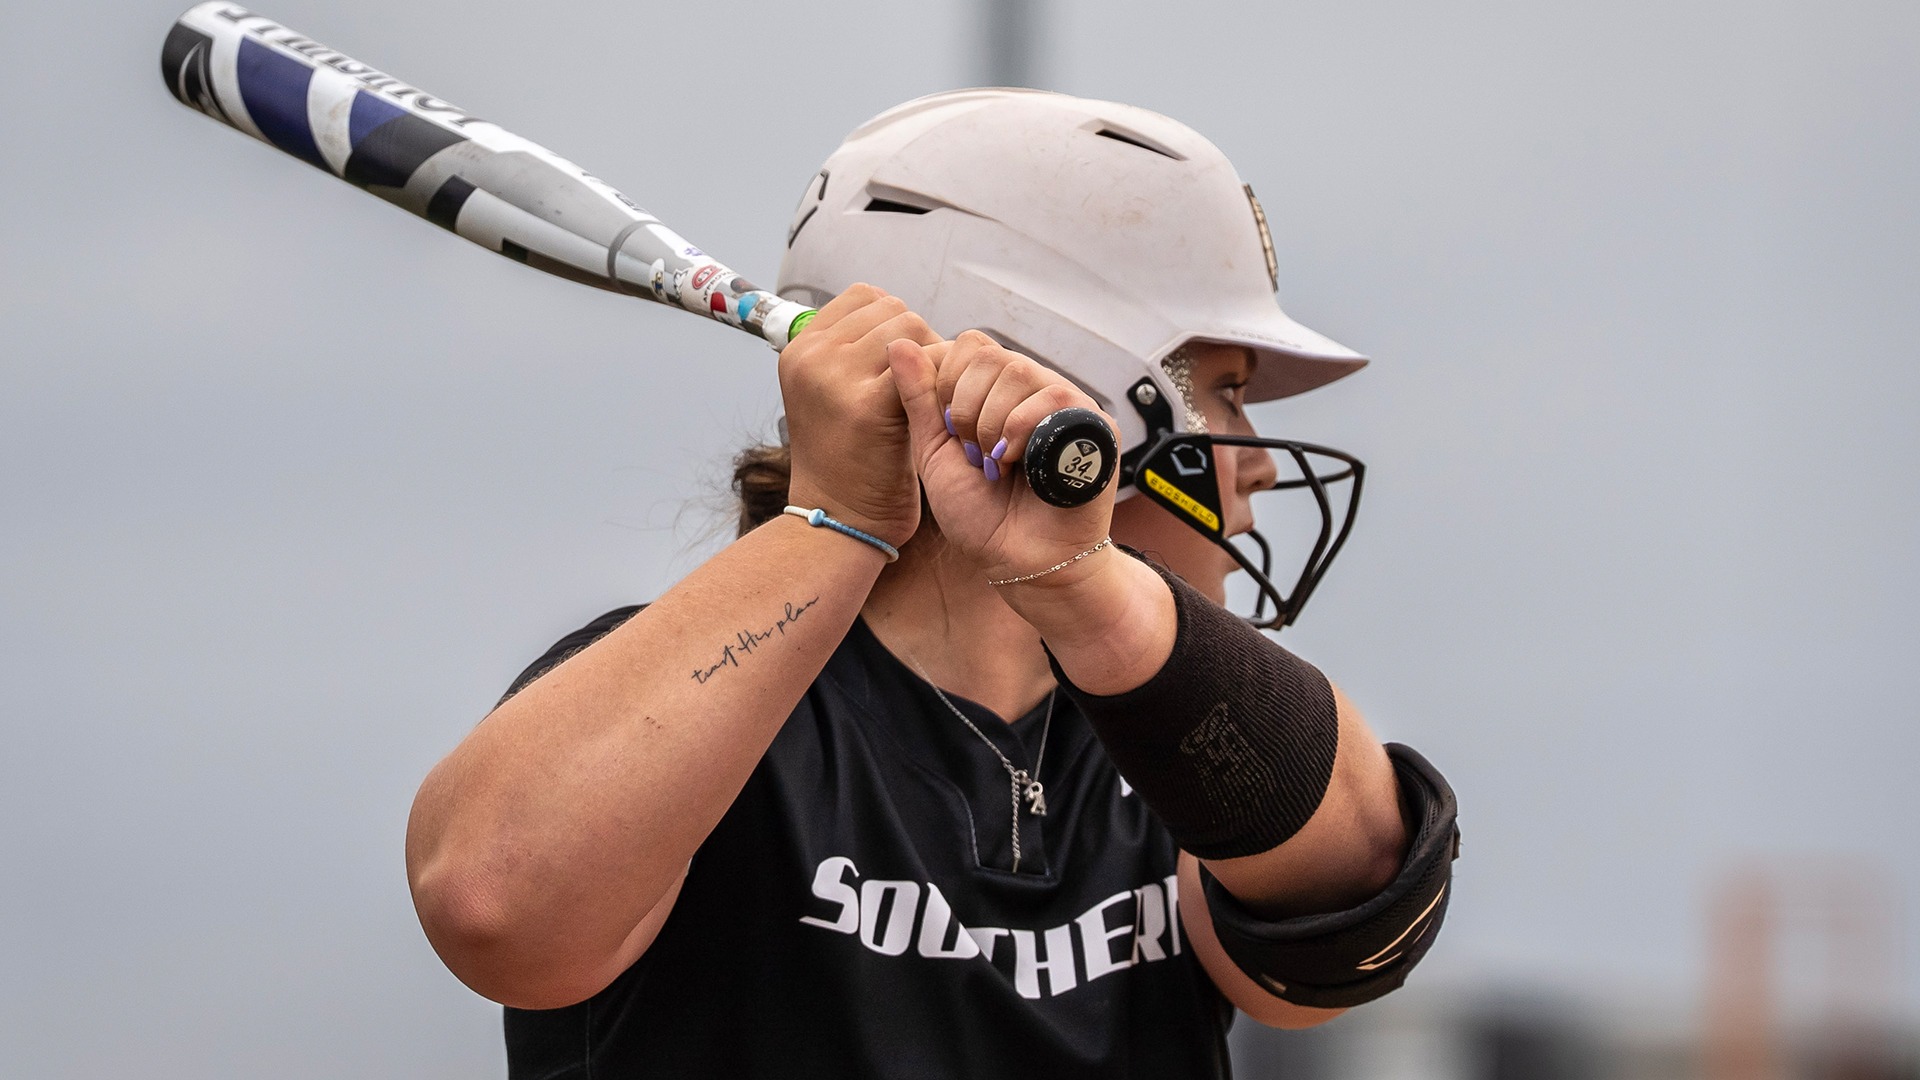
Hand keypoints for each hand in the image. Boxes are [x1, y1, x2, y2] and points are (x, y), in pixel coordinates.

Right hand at [778, 285, 940, 547]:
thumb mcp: (831, 393)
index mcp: (799, 348)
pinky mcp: (866, 403)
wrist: (839, 518)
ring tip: (929, 397)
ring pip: (912, 331)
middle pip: (894, 311)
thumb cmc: (849, 458)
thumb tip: (901, 315)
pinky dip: (941, 378)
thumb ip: (853, 351)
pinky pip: (923, 363)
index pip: (865, 296)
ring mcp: (834, 376)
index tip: (906, 359)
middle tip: (926, 384)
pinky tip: (940, 407)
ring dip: (933, 359)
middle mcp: (811, 356)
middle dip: (920, 342)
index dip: (895, 321)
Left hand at [886, 331, 1118, 584]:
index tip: (952, 434)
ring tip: (998, 465)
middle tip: (975, 455)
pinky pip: (1055, 398)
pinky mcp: (1095, 424)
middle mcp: (1034, 390)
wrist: (1020, 560)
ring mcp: (1066, 404)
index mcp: (998, 391)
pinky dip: (1023, 431)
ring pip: (1019, 371)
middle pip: (991, 355)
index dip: (949, 384)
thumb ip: (918, 398)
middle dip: (968, 409)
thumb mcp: (934, 451)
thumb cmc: (981, 514)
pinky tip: (1019, 465)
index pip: (971, 345)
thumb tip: (899, 341)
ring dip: (994, 424)